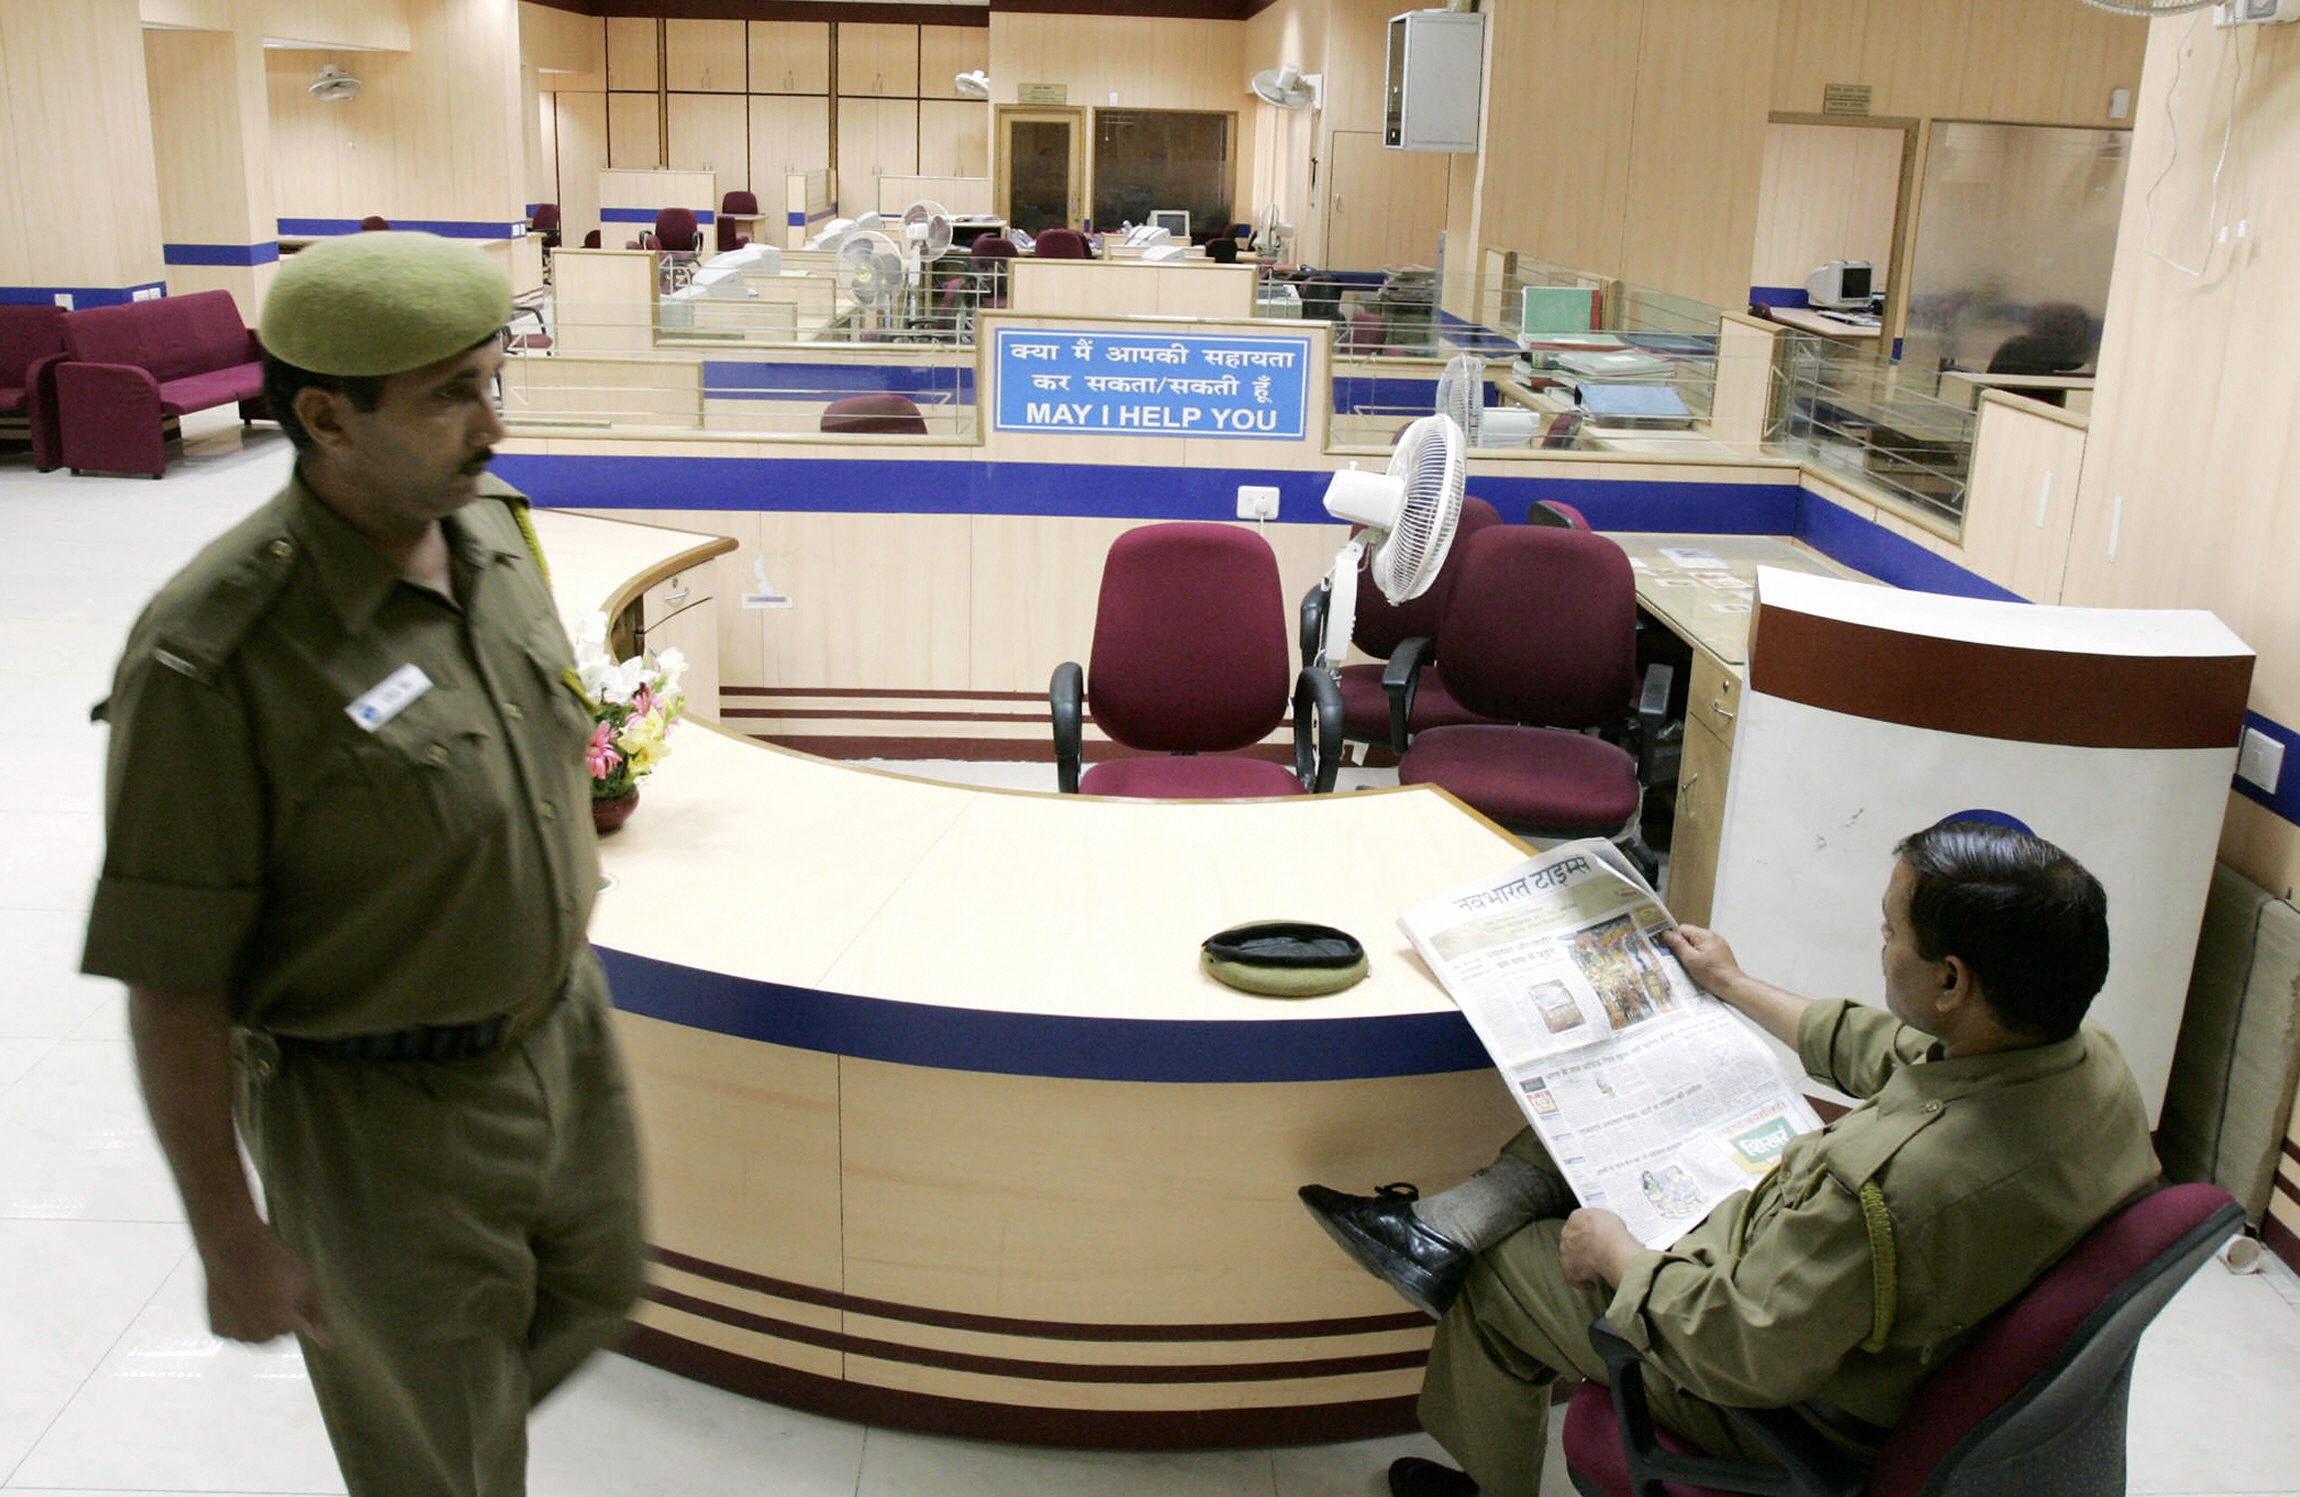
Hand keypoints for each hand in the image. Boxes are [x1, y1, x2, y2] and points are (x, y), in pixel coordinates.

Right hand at [198, 1221, 327, 1346]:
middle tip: (269, 1288)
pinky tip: (237, 1298)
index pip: (296, 1326)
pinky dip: (238, 1318)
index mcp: (282, 1325)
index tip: (283, 1286)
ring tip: (253, 1292)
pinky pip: (235, 1329)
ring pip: (255, 1334)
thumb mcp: (306, 1282)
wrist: (233, 1246)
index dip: (292, 1305)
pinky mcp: (217, 1329)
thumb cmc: (274, 1260)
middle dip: (276, 1315)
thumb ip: (316, 1315)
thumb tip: (326, 1343)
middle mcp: (257, 1337)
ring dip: (257, 1320)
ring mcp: (234, 1334)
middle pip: (275, 1333)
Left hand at [1558, 1208, 1640, 1288]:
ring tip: (1596, 1272)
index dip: (1588, 1234)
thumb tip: (1607, 1230)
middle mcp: (1567, 1234)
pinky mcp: (1569, 1271)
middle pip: (1573, 1242)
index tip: (1596, 1239)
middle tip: (1597, 1255)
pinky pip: (1574, 1280)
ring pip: (1572, 1260)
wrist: (1606, 1245)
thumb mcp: (1609, 1218)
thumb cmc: (1611, 1231)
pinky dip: (1583, 1284)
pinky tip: (1592, 1287)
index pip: (1579, 1224)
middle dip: (1583, 1249)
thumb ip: (1603, 1223)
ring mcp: (1566, 1253)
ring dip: (1582, 1266)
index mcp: (1576, 1218)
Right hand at [1664, 924, 1744, 999]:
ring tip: (1689, 965)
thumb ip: (1678, 945)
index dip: (1673, 937)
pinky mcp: (1721, 953)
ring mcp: (1718, 944)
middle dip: (1682, 946)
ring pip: (1697, 944)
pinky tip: (1699, 967)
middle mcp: (1712, 936)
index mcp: (1704, 935)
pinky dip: (1699, 956)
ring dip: (1691, 952)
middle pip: (1690, 936)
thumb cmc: (1712, 974)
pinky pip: (1705, 950)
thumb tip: (1666, 933)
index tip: (1666, 948)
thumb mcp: (1690, 960)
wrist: (1732, 986)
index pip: (1682, 929)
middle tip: (1677, 960)